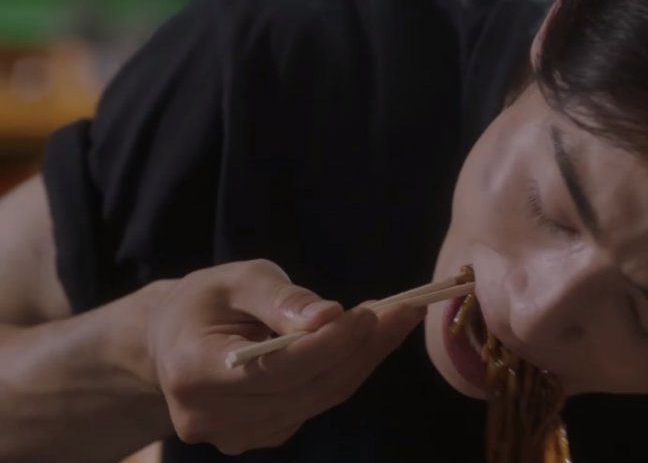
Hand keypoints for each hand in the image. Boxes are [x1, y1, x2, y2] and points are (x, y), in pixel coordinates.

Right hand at [142, 259, 421, 454]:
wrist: (174, 341)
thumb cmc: (209, 300)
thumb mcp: (239, 279)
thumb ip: (281, 297)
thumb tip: (329, 317)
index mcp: (193, 371)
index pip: (277, 368)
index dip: (329, 344)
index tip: (371, 313)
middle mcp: (208, 415)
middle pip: (306, 389)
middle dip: (361, 350)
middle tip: (403, 311)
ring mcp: (233, 435)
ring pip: (318, 400)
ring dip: (362, 360)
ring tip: (393, 319)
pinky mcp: (258, 437)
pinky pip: (314, 406)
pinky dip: (345, 372)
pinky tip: (364, 342)